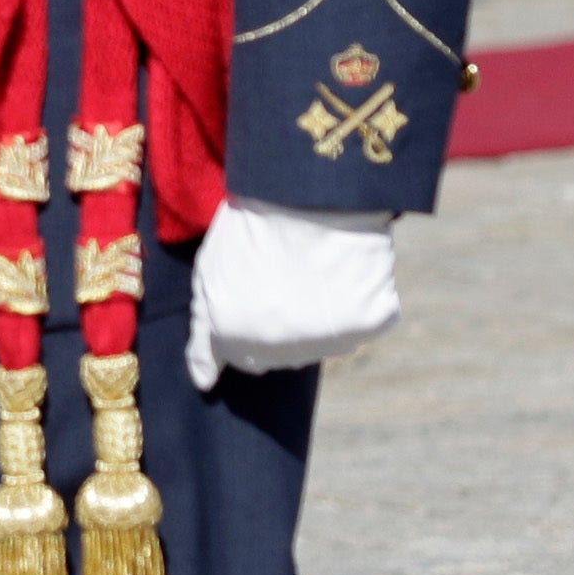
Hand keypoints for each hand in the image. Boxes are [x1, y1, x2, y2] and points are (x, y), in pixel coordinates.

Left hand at [186, 196, 399, 389]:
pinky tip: (342, 269)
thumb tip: (204, 385)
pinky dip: (355, 302)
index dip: (236, 325)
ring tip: (307, 267)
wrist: (307, 189)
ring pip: (318, 343)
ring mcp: (329, 340)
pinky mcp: (370, 323)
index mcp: (233, 337)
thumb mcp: (209, 273)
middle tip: (277, 276)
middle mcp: (281, 351)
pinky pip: (361, 322)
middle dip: (272, 326)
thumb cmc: (251, 224)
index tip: (244, 302)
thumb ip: (203, 334)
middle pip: (275, 355)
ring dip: (313, 317)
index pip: (231, 357)